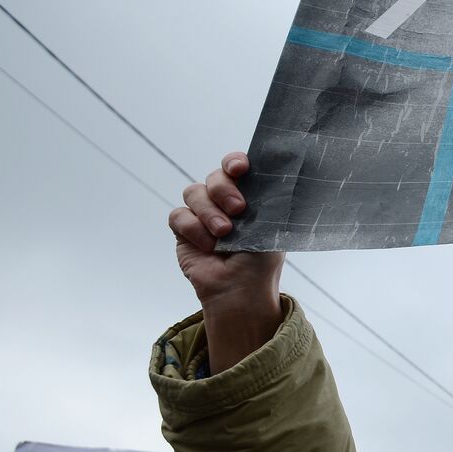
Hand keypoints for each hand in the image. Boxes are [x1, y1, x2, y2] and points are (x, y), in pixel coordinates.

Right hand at [169, 152, 285, 373]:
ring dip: (209, 212)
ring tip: (224, 234)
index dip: (235, 162)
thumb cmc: (261, 261)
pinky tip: (208, 246)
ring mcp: (202, 214)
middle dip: (224, 189)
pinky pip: (179, 215)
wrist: (241, 289)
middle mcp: (224, 201)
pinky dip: (193, 229)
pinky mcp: (183, 230)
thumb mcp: (272, 227)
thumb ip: (268, 199)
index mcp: (249, 196)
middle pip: (214, 176)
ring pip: (194, 192)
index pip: (237, 167)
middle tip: (239, 210)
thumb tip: (274, 173)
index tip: (240, 169)